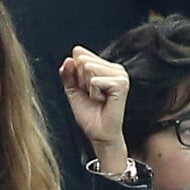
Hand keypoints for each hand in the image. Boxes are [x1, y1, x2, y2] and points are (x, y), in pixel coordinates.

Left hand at [60, 46, 128, 172]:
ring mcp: (120, 75)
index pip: (81, 56)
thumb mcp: (73, 91)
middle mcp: (114, 68)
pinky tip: (103, 101)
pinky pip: (96, 81)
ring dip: (88, 88)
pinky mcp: (122, 83)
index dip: (75, 74)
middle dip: (81, 81)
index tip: (82, 89)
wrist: (98, 133)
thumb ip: (68, 75)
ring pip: (90, 68)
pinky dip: (94, 93)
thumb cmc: (89, 114)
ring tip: (97, 98)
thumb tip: (67, 60)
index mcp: (104, 67)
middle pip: (84, 61)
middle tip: (91, 96)